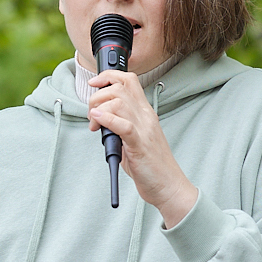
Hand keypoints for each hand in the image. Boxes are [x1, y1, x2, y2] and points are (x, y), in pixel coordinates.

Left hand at [88, 70, 197, 227]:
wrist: (169, 185)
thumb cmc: (151, 166)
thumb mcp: (134, 139)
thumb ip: (119, 127)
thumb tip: (100, 121)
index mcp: (145, 113)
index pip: (129, 80)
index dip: (109, 76)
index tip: (95, 84)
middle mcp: (146, 117)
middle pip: (119, 88)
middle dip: (97, 97)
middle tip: (92, 116)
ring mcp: (144, 130)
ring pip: (119, 102)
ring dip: (99, 109)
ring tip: (94, 125)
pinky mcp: (139, 145)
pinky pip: (123, 125)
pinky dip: (107, 119)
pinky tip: (97, 121)